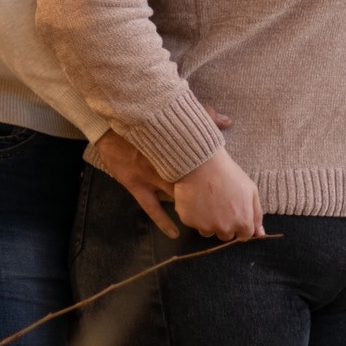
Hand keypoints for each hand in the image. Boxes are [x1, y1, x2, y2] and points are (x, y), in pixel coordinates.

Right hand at [91, 105, 233, 242]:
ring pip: (175, 200)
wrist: (117, 121)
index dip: (215, 181)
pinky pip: (152, 209)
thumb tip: (227, 121)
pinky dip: (164, 222)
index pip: (203, 169)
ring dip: (188, 211)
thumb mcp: (179, 112)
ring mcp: (150, 178)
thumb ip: (205, 115)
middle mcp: (167, 166)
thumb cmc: (150, 116)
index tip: (228, 190)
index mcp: (179, 150)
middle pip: (191, 188)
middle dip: (205, 199)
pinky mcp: (136, 186)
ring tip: (204, 223)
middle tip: (219, 212)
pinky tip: (175, 232)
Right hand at [172, 149, 263, 241]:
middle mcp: (225, 229)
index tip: (234, 212)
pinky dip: (195, 215)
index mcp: (242, 222)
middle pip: (226, 235)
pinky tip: (196, 200)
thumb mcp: (250, 190)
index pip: (244, 235)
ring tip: (207, 201)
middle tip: (219, 205)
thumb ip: (256, 214)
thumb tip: (260, 234)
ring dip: (209, 222)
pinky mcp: (189, 222)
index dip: (240, 224)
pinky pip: (194, 223)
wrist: (202, 163)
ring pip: (208, 231)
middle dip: (224, 224)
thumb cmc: (229, 174)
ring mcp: (206, 227)